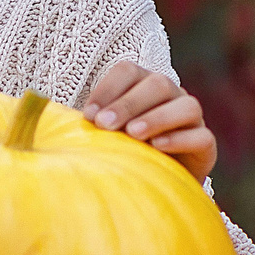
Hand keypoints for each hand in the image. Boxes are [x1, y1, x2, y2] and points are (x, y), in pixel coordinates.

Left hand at [83, 61, 217, 181]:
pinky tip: (156, 148)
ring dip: (157, 117)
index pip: (128, 71)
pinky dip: (179, 138)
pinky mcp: (206, 146)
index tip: (87, 115)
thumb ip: (86, 123)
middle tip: (103, 125)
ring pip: (186, 105)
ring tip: (132, 134)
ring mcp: (192, 119)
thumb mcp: (104, 136)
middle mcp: (171, 95)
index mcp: (143, 85)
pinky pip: (201, 136)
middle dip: (128, 103)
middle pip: (157, 84)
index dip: (108, 88)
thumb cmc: (123, 153)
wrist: (155, 184)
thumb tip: (48, 114)